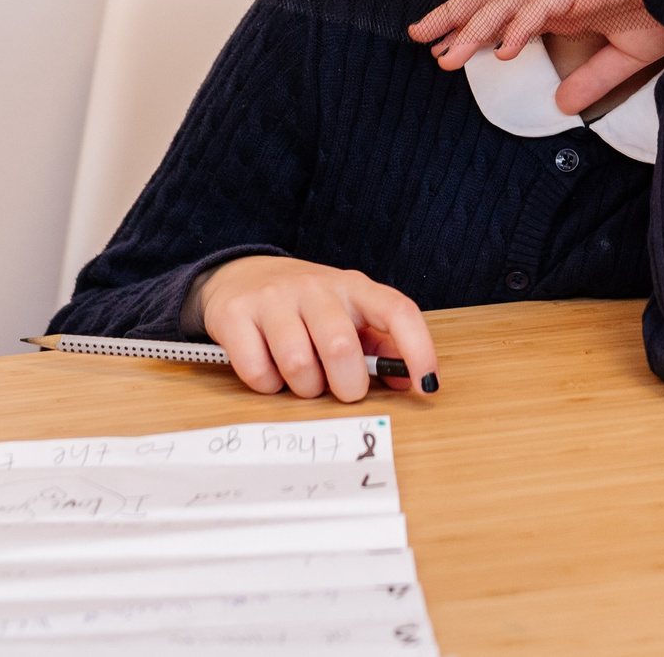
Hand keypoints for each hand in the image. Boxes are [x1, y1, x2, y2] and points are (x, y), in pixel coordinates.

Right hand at [193, 257, 437, 402]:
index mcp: (353, 287)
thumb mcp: (347, 315)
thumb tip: (406, 382)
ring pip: (298, 365)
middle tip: (340, 389)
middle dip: (346, 386)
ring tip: (302, 378)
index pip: (397, 311)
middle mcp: (316, 287)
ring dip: (304, 388)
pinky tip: (270, 370)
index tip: (427, 385)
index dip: (418, 349)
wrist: (240, 275)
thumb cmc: (305, 306)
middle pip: (341, 348)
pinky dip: (268, 385)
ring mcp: (274, 298)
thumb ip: (378, 347)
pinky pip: (258, 372)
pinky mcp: (236, 315)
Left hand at [407, 0, 663, 114]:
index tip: (441, 50)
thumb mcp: (625, 56)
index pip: (505, 13)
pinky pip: (544, 6)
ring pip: (509, 4)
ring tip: (450, 54)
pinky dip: (521, 24)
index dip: (472, 29)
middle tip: (419, 39)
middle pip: (493, 0)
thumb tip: (563, 106)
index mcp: (563, 2)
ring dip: (477, 28)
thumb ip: (592, 78)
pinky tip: (505, 48)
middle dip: (454, 18)